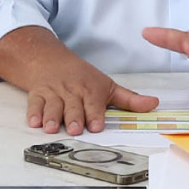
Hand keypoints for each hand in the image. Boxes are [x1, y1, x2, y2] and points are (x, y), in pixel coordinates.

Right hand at [18, 52, 157, 135]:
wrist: (50, 60)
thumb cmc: (82, 76)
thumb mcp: (107, 85)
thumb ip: (130, 99)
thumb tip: (154, 104)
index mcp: (91, 89)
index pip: (94, 102)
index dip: (95, 114)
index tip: (97, 125)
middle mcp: (72, 91)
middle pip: (73, 106)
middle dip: (74, 117)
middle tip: (75, 129)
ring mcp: (54, 93)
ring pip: (53, 105)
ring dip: (52, 116)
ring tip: (51, 128)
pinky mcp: (38, 95)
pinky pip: (35, 103)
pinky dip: (34, 112)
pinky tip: (34, 122)